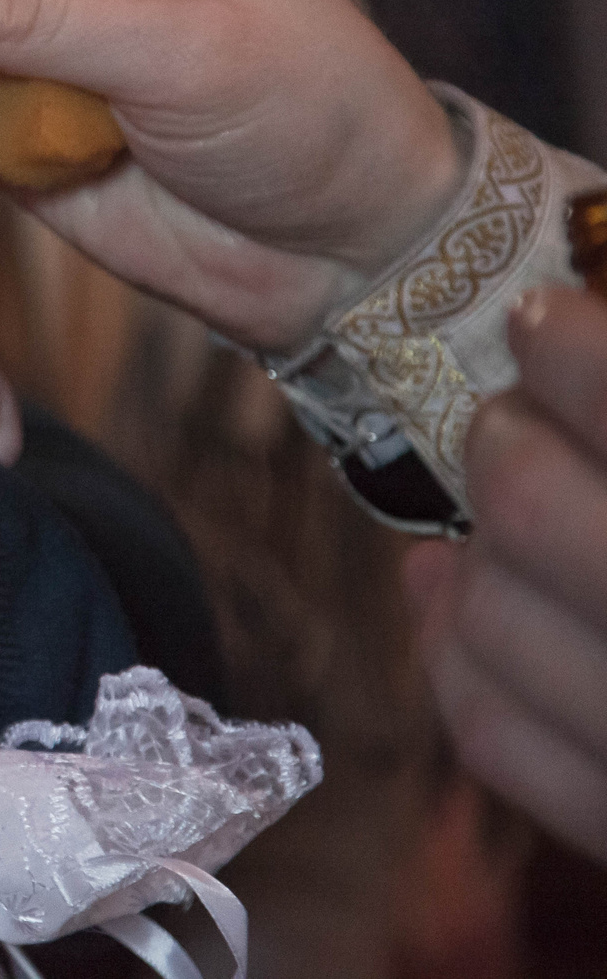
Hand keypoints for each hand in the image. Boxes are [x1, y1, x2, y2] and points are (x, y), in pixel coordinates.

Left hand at [406, 287, 606, 861]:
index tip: (537, 322)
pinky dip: (461, 654)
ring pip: (489, 612)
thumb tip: (570, 303)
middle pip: (530, 501)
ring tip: (503, 507)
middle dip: (502, 442)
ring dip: (476, 549)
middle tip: (509, 419)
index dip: (572, 349)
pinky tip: (458, 599)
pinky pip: (492, 728)